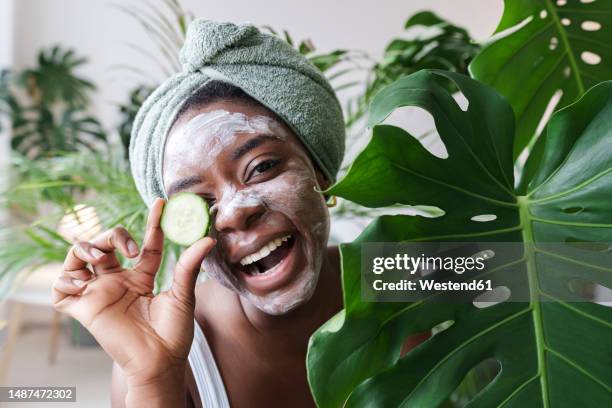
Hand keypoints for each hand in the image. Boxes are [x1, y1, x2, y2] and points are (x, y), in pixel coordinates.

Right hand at [53, 198, 215, 385]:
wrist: (161, 361)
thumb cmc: (173, 333)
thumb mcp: (183, 294)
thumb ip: (190, 265)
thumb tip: (208, 239)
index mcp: (141, 277)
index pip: (143, 243)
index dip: (152, 222)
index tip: (161, 202)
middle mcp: (118, 281)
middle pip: (105, 243)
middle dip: (112, 235)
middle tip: (128, 250)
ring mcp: (99, 293)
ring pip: (77, 259)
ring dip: (84, 248)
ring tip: (99, 257)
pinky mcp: (84, 309)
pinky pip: (60, 291)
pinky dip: (64, 280)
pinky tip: (82, 282)